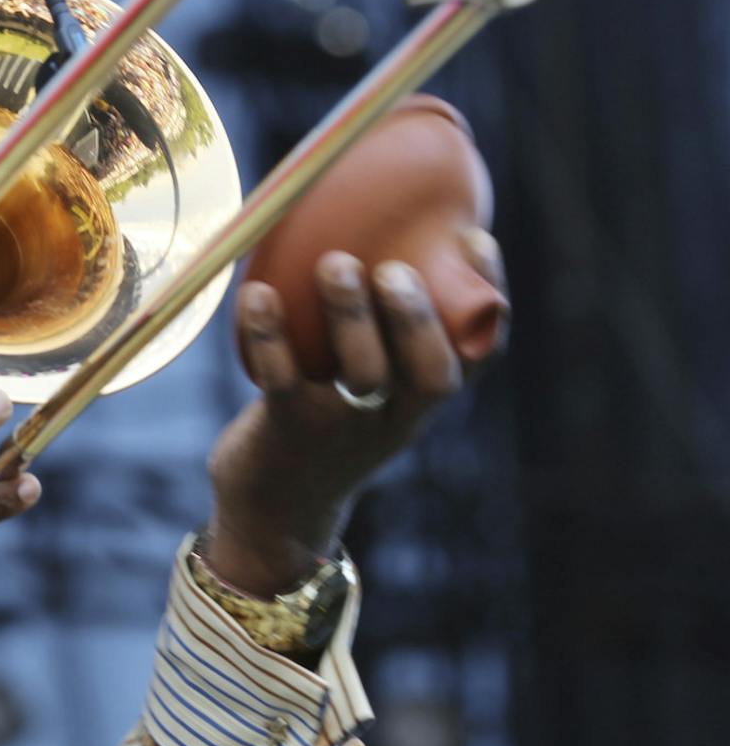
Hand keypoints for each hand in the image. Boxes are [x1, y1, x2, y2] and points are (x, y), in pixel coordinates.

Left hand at [204, 232, 506, 596]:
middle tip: (394, 269)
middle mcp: (395, 418)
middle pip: (430, 371)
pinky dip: (270, 335)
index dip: (487, 297)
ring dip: (351, 315)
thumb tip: (370, 232)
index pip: (479, 354)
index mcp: (422, 401)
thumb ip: (383, 337)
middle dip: (418, 315)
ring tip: (333, 263)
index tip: (474, 239)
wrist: (274, 514)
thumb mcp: (370, 394)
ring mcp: (344, 429)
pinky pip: (282, 380)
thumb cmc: (325, 430)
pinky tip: (257, 294)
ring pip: (363, 373)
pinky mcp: (289, 433)